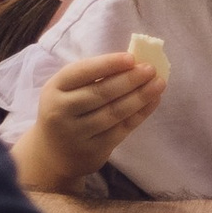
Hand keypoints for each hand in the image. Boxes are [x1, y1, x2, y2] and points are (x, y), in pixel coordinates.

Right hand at [12, 50, 165, 193]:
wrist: (53, 154)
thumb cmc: (66, 112)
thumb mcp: (66, 92)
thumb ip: (91, 78)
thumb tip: (132, 62)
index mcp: (55, 88)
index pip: (82, 72)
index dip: (107, 64)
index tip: (131, 58)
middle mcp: (61, 111)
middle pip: (101, 93)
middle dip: (129, 80)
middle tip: (151, 69)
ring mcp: (77, 133)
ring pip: (114, 112)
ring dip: (140, 96)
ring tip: (159, 83)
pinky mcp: (93, 150)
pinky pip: (121, 129)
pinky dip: (140, 114)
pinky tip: (153, 101)